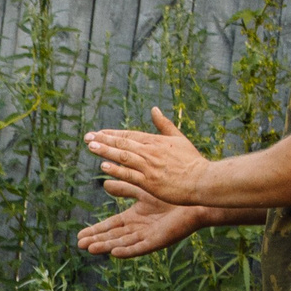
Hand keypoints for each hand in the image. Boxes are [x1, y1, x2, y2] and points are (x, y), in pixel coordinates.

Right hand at [76, 189, 203, 257]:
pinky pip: (140, 247)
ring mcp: (148, 236)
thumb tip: (105, 184)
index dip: (96, 230)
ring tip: (91, 249)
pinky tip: (115, 253)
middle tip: (79, 245)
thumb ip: (124, 188)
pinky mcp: (159, 240)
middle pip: (113, 237)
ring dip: (107, 247)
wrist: (196, 197)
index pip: (111, 226)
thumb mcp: (142, 189)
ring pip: (123, 243)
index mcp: (135, 217)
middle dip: (97, 240)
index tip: (80, 235)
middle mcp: (139, 229)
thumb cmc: (173, 193)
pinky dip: (128, 251)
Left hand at [85, 107, 210, 206]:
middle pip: (123, 143)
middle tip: (87, 137)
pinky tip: (104, 166)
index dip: (112, 134)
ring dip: (106, 151)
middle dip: (103, 139)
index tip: (97, 133)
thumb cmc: (192, 162)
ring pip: (123, 156)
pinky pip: (130, 174)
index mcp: (156, 141)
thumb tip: (154, 109)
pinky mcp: (150, 182)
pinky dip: (117, 169)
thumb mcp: (179, 138)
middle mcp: (150, 152)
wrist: (203, 180)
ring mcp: (149, 166)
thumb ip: (164, 124)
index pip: (129, 135)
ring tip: (91, 146)